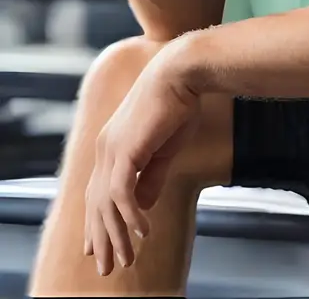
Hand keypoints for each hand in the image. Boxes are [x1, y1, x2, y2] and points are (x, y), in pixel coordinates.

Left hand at [85, 50, 200, 276]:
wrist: (181, 74)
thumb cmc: (178, 104)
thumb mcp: (165, 148)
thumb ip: (152, 177)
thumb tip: (142, 207)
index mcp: (112, 145)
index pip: (97, 192)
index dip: (96, 221)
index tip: (96, 246)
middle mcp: (105, 149)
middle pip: (96, 203)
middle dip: (102, 237)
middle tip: (108, 266)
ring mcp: (111, 150)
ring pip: (106, 204)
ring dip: (116, 234)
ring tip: (126, 258)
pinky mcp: (125, 151)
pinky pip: (121, 194)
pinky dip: (130, 216)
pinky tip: (142, 232)